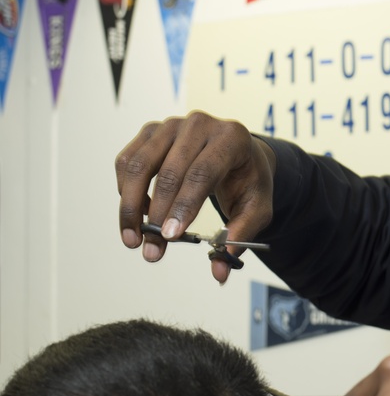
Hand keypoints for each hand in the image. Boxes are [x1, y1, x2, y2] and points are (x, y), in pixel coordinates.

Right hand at [115, 111, 276, 282]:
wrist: (241, 155)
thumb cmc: (249, 181)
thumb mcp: (257, 209)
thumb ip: (240, 237)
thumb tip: (219, 271)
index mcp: (232, 138)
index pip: (202, 172)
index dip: (183, 205)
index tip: (170, 237)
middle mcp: (200, 125)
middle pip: (169, 172)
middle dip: (156, 216)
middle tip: (152, 250)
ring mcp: (172, 125)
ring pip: (139, 166)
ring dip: (130, 207)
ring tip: (134, 239)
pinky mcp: (151, 132)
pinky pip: (128, 162)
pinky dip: (126, 191)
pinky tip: (137, 215)